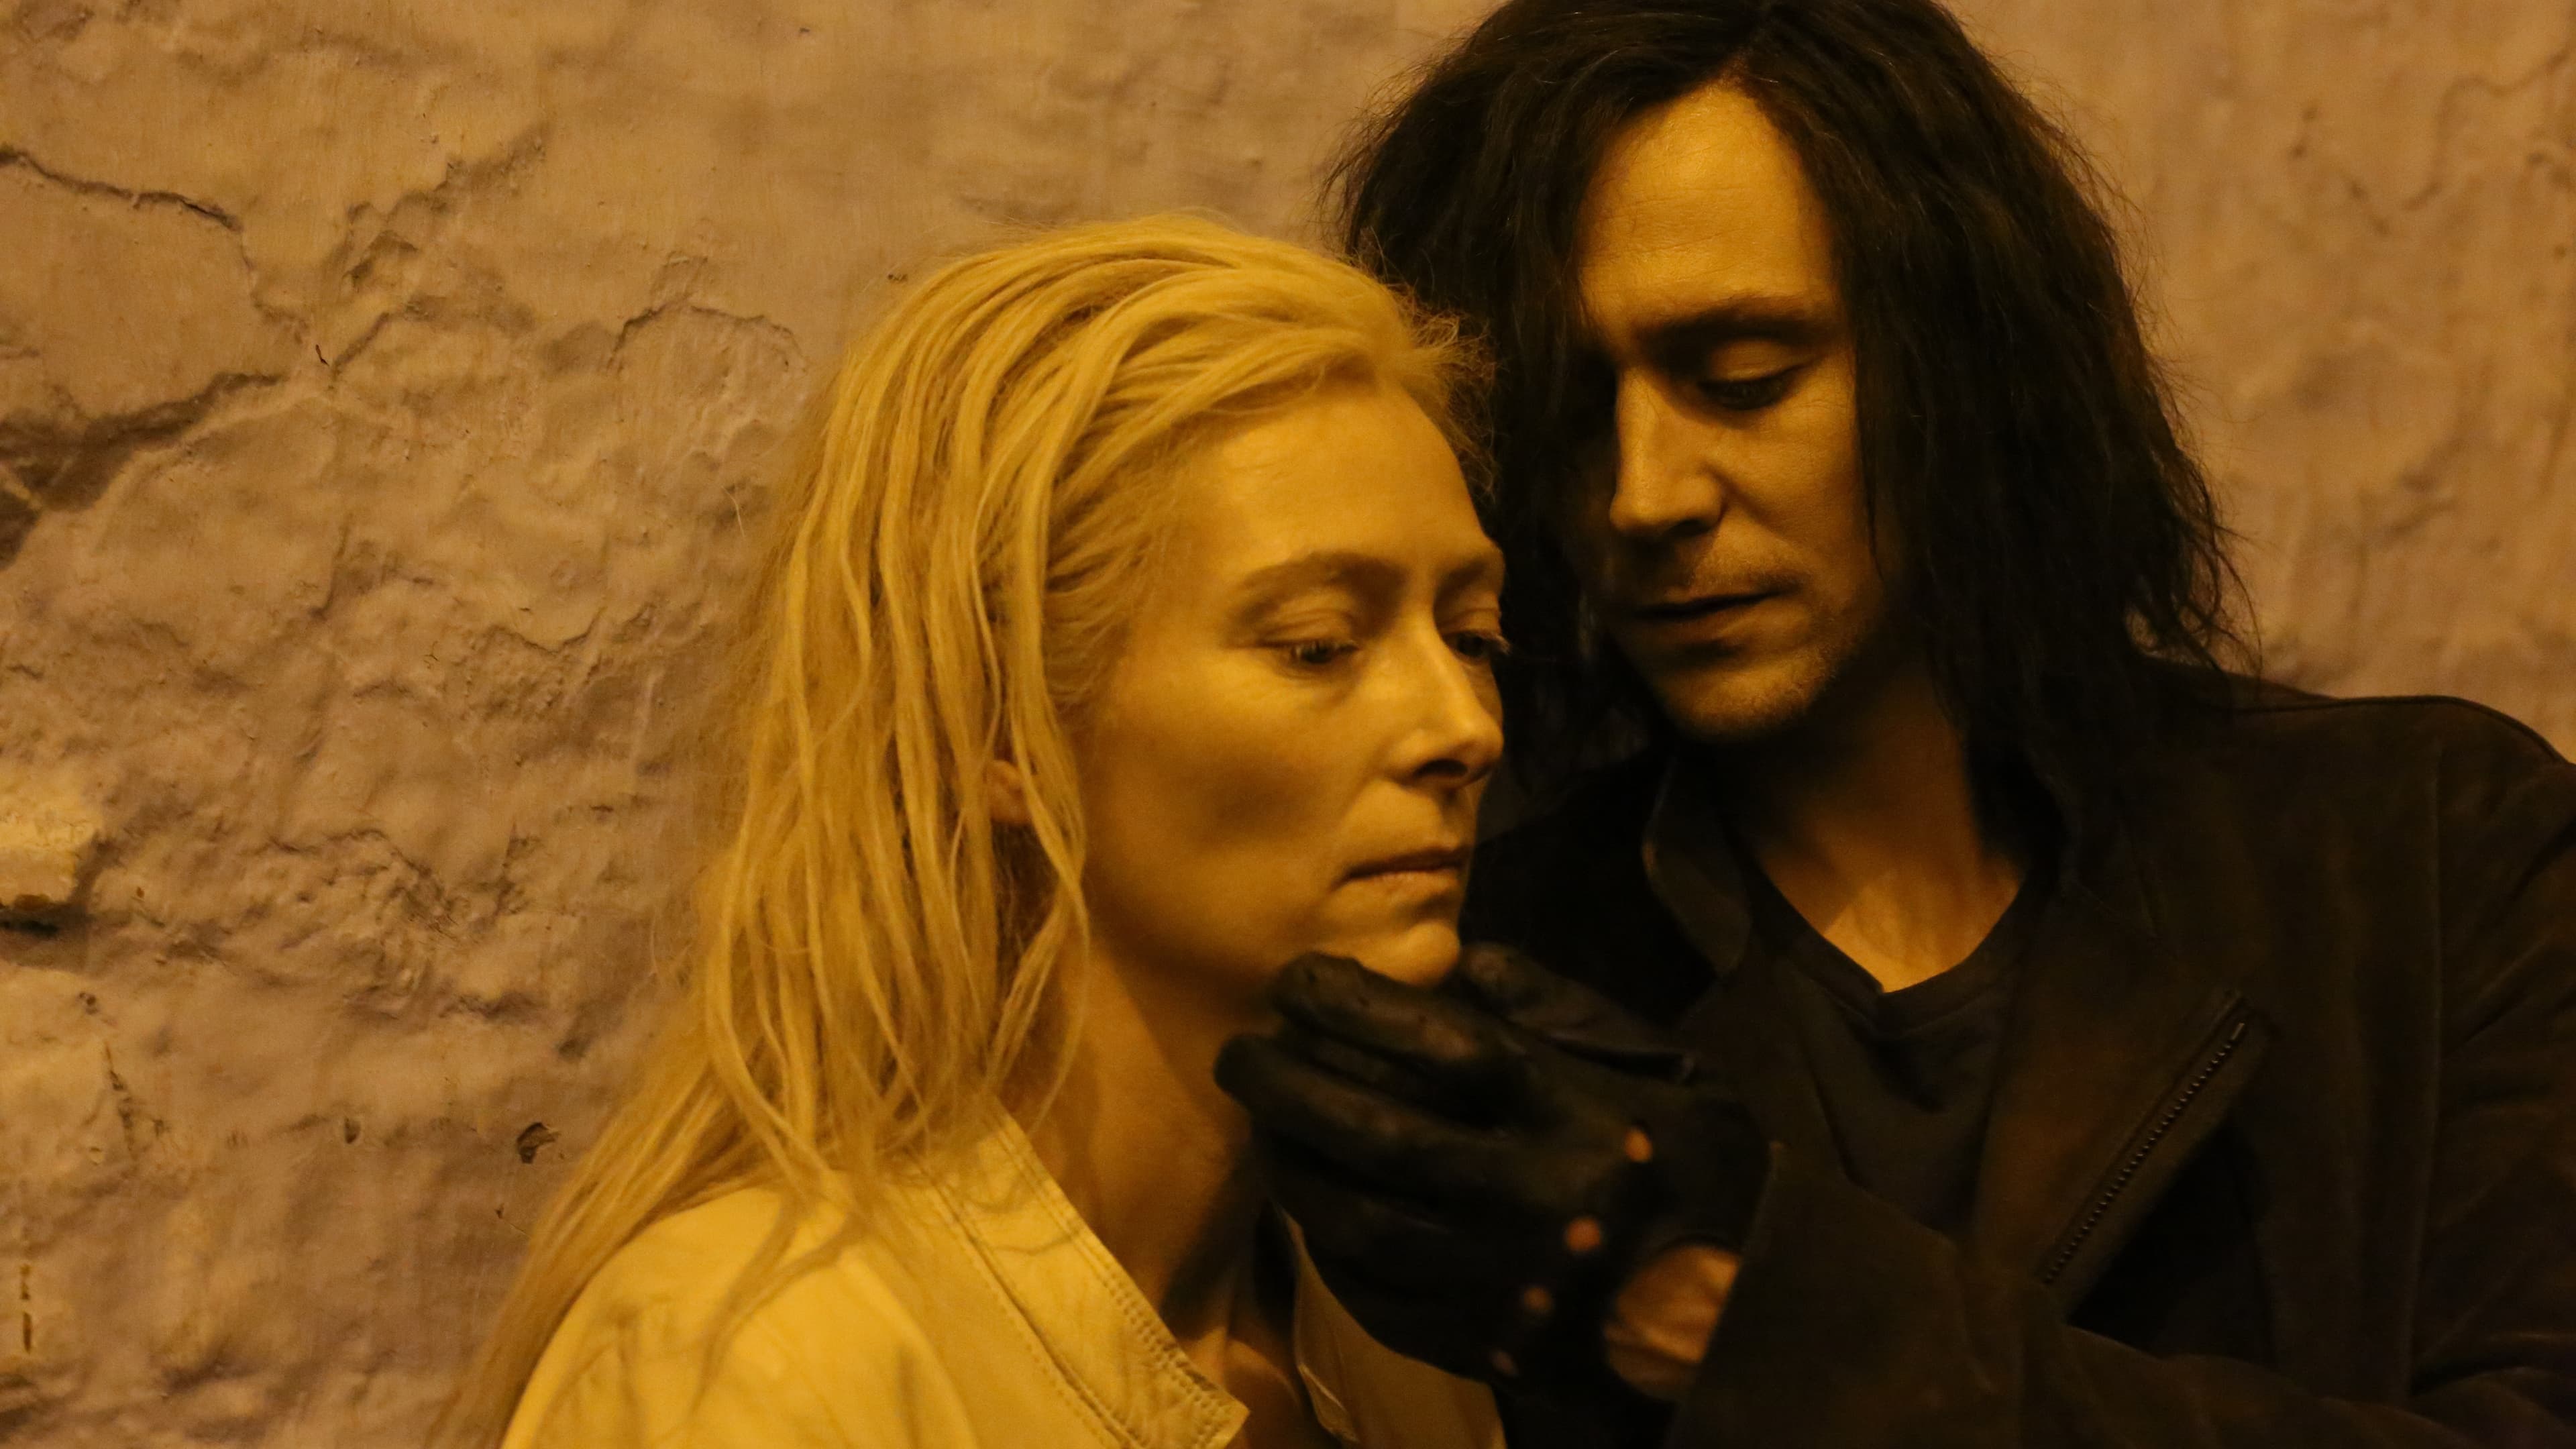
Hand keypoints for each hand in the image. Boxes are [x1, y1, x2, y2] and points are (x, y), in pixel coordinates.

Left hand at [1214, 945, 1769, 1397]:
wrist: (1744, 1322)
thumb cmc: (1708, 1176)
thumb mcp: (1668, 1072)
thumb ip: (1568, 1011)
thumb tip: (1465, 963)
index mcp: (1573, 1115)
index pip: (1439, 1045)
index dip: (1354, 1008)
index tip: (1298, 982)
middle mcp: (1525, 1196)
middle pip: (1375, 1131)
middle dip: (1289, 1084)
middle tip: (1242, 1052)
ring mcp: (1496, 1280)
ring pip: (1357, 1218)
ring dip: (1293, 1164)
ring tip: (1264, 1124)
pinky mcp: (1479, 1345)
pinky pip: (1374, 1295)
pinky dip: (1327, 1248)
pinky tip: (1309, 1207)